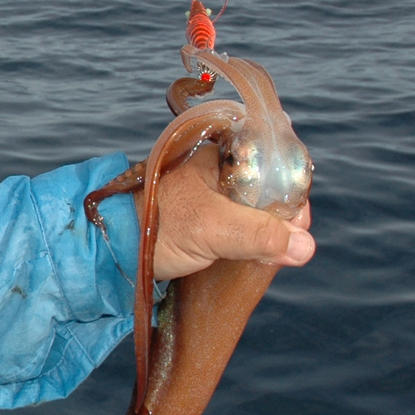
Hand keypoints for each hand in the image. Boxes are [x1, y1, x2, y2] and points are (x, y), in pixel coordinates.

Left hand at [135, 144, 314, 282]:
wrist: (110, 248)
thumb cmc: (155, 226)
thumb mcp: (213, 228)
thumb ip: (258, 234)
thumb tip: (304, 246)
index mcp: (222, 156)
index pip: (275, 166)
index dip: (292, 195)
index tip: (298, 225)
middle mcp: (219, 171)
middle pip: (269, 192)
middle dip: (281, 219)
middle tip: (285, 245)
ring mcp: (211, 197)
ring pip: (255, 213)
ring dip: (266, 235)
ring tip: (270, 255)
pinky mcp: (204, 222)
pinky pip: (240, 229)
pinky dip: (250, 244)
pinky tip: (253, 259)